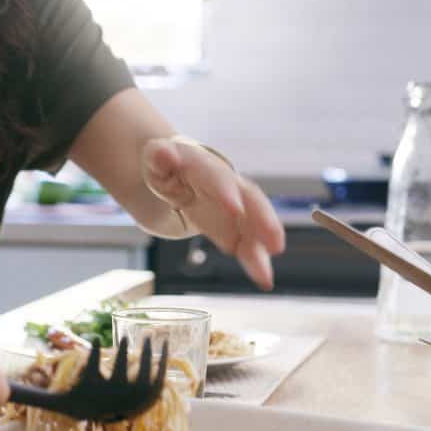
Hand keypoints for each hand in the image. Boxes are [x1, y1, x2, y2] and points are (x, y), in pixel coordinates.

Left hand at [140, 137, 285, 289]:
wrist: (178, 171)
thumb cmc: (167, 165)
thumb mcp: (156, 159)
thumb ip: (159, 157)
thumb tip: (161, 151)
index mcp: (205, 167)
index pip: (217, 177)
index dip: (226, 193)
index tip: (235, 210)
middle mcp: (228, 185)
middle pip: (250, 199)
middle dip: (263, 220)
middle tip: (274, 242)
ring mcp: (235, 206)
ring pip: (254, 224)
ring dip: (263, 247)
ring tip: (267, 273)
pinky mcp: (235, 226)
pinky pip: (248, 244)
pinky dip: (256, 261)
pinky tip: (264, 279)